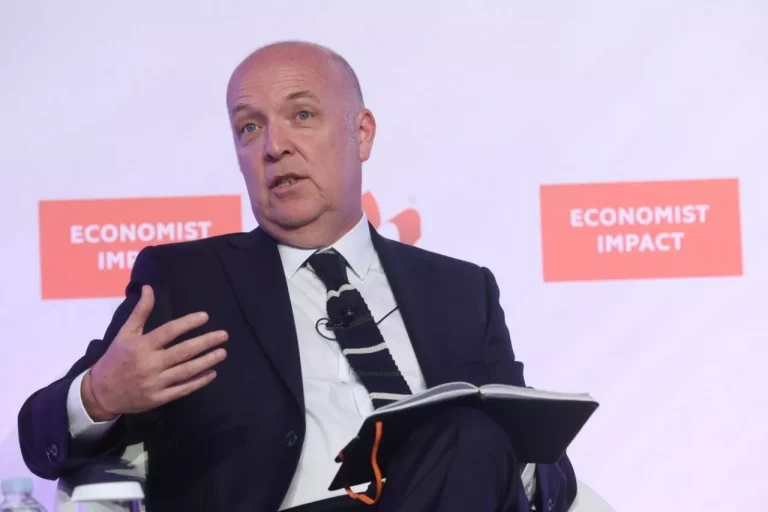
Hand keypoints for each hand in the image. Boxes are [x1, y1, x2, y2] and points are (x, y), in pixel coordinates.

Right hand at [82, 285, 227, 420]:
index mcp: (141, 346)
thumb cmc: (115, 358)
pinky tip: (211, 373)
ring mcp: (155, 383)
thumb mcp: (125, 333)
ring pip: (186, 371)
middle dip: (206, 342)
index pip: (169, 331)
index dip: (188, 323)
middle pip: (183, 351)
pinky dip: (198, 382)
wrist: (100, 393)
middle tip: (224, 335)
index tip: (205, 317)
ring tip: (222, 352)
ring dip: (207, 361)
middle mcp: (149, 364)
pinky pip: (182, 389)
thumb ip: (140, 311)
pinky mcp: (158, 398)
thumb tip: (149, 288)